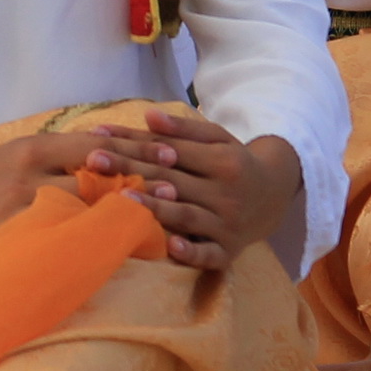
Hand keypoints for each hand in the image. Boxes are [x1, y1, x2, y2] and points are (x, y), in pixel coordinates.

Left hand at [83, 108, 308, 270]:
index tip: (98, 139)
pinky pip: (210, 254)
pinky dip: (191, 252)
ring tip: (123, 199)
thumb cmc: (233, 162)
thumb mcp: (217, 139)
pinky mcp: (230, 251)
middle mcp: (227, 193)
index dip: (135, 144)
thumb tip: (148, 116)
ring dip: (155, 208)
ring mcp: (228, 224)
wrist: (275, 195)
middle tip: (95, 164)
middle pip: (172, 181)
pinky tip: (170, 246)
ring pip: (187, 216)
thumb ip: (183, 130)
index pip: (171, 151)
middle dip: (132, 171)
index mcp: (223, 161)